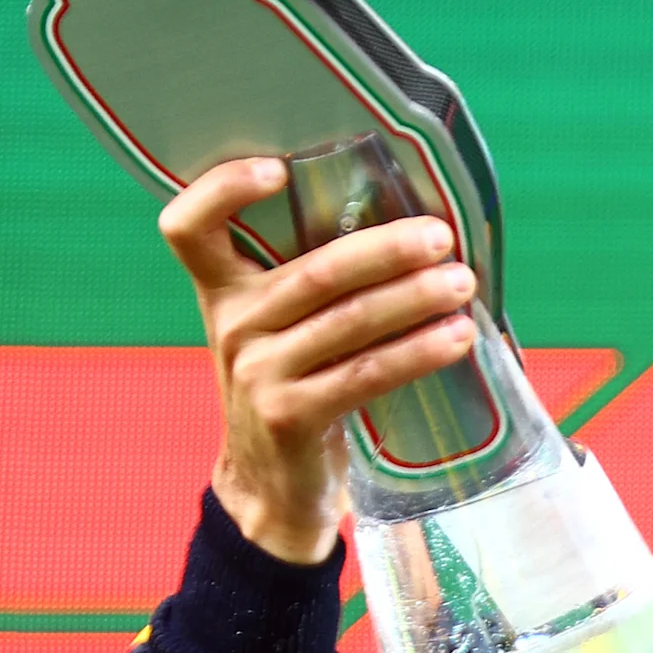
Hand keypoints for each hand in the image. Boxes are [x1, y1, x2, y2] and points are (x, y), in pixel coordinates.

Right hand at [159, 158, 482, 563]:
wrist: (271, 484)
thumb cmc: (294, 385)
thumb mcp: (281, 329)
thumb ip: (314, 284)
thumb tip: (411, 230)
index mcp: (222, 291)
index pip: (188, 229)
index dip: (222, 189)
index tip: (277, 169)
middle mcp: (231, 326)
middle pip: (312, 272)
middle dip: (385, 249)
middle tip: (440, 236)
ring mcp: (257, 373)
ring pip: (348, 322)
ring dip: (415, 299)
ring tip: (464, 284)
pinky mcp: (290, 415)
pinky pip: (365, 374)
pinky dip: (418, 352)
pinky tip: (457, 338)